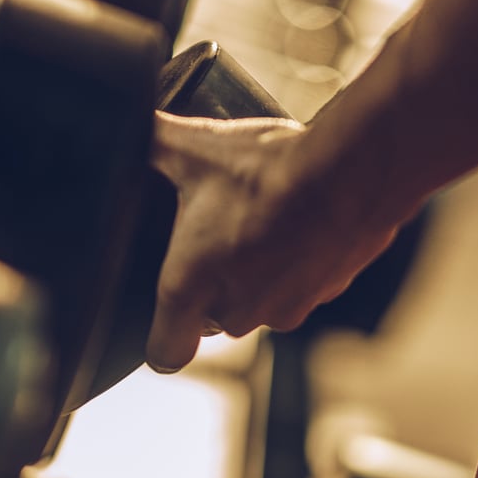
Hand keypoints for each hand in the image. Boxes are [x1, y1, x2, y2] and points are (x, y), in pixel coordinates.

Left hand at [144, 113, 407, 373]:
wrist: (352, 171)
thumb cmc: (266, 168)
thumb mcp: (195, 147)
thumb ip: (151, 143)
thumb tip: (124, 126)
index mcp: (190, 286)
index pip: (166, 351)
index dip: (162, 339)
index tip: (164, 317)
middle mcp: (236, 309)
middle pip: (212, 318)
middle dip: (211, 285)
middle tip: (215, 235)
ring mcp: (285, 307)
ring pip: (259, 302)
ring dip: (257, 274)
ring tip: (260, 220)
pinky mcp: (325, 293)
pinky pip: (300, 287)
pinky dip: (297, 264)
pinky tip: (297, 221)